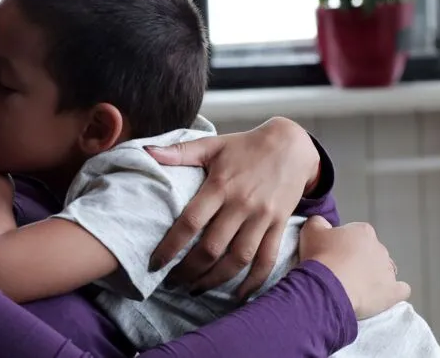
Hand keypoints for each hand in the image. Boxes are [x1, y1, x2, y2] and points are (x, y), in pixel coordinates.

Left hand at [146, 117, 319, 298]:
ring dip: (215, 279)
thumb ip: (179, 152)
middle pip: (212, 247)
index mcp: (220, 186)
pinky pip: (267, 260)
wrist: (292, 145)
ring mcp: (262, 218)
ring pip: (238, 259)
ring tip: (195, 289)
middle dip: (188, 270)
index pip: (191, 222)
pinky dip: (253, 281)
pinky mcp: (279, 226)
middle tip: (172, 282)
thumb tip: (147, 152)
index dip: (171, 246)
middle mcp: (242, 205)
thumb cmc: (245, 146)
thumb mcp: (212, 145)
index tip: (155, 263)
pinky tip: (238, 294)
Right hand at [300, 216, 409, 318]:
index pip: (355, 233)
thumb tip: (324, 224)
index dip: (342, 243)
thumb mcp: (310, 230)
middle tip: (339, 269)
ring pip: (384, 270)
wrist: (328, 287)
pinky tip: (380, 295)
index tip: (330, 252)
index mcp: (363, 231)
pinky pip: (401, 290)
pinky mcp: (394, 292)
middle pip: (370, 252)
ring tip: (354, 285)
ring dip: (373, 275)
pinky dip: (392, 291)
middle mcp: (380, 248)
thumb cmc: (319, 256)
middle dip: (358, 259)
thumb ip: (319, 222)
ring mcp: (389, 271)